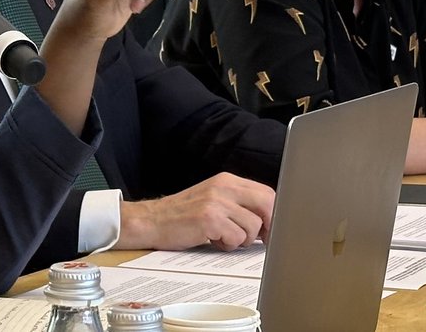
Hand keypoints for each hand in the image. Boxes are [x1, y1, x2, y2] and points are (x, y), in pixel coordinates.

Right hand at [116, 173, 274, 251]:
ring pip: (253, 226)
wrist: (150, 221)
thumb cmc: (182, 215)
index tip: (272, 229)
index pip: (266, 192)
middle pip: (267, 204)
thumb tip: (268, 220)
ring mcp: (216, 202)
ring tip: (223, 238)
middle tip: (260, 240)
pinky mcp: (209, 219)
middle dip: (269, 226)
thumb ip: (237, 204)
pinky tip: (213, 241)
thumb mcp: (212, 200)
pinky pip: (236, 238)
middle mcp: (223, 187)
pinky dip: (228, 245)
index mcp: (227, 180)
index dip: (275, 213)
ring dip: (242, 239)